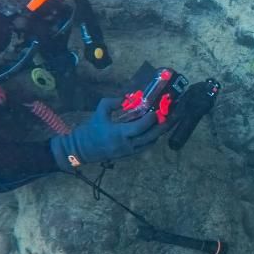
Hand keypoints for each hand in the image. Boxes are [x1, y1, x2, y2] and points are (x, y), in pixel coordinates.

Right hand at [50, 98, 167, 170]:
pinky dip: (152, 139)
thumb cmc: (90, 131)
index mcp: (118, 133)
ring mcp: (129, 151)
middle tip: (171, 117)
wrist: (82, 150)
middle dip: (162, 126)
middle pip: (150, 136)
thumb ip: (111, 103)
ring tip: (168, 122)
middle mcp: (126, 144)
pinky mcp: (129, 155)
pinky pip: (145, 147)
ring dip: (159, 133)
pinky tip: (157, 131)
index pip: (140, 127)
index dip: (150, 120)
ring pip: (150, 143)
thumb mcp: (99, 113)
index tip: (157, 111)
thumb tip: (125, 98)